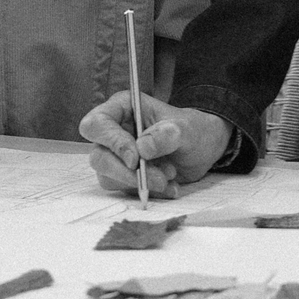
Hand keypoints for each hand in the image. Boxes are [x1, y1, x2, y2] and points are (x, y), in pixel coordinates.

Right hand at [80, 94, 231, 196]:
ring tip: (170, 175)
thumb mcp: (186, 129)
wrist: (202, 150)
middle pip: (98, 156)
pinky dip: (147, 190)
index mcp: (122, 108)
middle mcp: (113, 131)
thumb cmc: (191, 130)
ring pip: (109, 177)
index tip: (135, 159)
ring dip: (140, 182)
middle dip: (128, 172)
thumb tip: (142, 148)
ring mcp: (116, 156)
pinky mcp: (123, 176)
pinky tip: (169, 185)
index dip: (111, 142)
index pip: (96, 124)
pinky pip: (125, 189)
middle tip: (158, 178)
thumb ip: (167, 134)